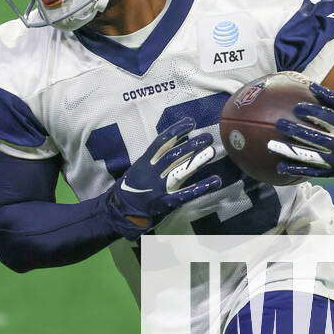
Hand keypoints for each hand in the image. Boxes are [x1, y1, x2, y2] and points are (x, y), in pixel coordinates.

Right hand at [108, 117, 221, 237]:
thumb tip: (173, 143)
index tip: (190, 122)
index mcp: (144, 162)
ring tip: (212, 151)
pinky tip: (215, 181)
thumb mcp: (137, 169)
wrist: (118, 212)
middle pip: (174, 155)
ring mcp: (159, 188)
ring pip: (181, 171)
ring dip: (198, 161)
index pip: (161, 142)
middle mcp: (151, 173)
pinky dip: (202, 187)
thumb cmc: (130, 188)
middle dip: (192, 145)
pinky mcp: (166, 203)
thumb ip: (153, 159)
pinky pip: (186, 194)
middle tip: (207, 137)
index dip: (176, 131)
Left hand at [268, 83, 333, 179]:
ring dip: (289, 151)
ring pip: (309, 157)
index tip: (296, 107)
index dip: (312, 113)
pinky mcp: (332, 172)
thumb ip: (332, 99)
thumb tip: (310, 84)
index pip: (328, 119)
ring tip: (271, 145)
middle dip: (296, 130)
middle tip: (279, 123)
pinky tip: (279, 166)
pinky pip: (311, 172)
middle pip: (315, 138)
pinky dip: (295, 169)